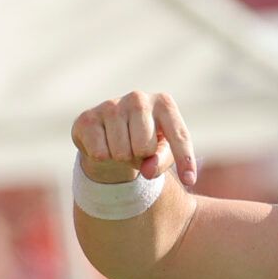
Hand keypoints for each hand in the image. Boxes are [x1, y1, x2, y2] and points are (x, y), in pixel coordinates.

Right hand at [71, 90, 199, 186]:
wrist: (110, 136)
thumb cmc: (146, 144)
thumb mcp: (162, 153)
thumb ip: (161, 162)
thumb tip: (147, 170)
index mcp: (164, 104)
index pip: (179, 136)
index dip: (185, 160)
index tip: (190, 180)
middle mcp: (138, 98)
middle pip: (144, 147)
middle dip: (141, 157)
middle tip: (137, 151)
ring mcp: (111, 104)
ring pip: (121, 152)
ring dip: (122, 159)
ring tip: (122, 148)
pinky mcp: (88, 117)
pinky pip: (100, 153)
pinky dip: (102, 158)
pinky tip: (103, 145)